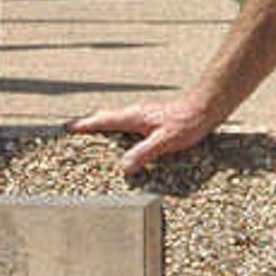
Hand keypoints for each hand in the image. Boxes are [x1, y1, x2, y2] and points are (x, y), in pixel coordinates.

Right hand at [72, 94, 219, 180]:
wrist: (206, 108)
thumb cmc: (188, 122)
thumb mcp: (166, 141)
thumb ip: (145, 152)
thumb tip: (124, 167)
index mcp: (134, 117)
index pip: (103, 120)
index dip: (85, 125)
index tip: (68, 128)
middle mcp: (136, 114)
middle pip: (106, 118)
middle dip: (89, 124)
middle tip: (73, 131)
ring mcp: (144, 116)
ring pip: (117, 121)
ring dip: (103, 126)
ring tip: (91, 137)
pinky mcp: (153, 121)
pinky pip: (128, 125)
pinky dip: (118, 130)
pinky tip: (123, 141)